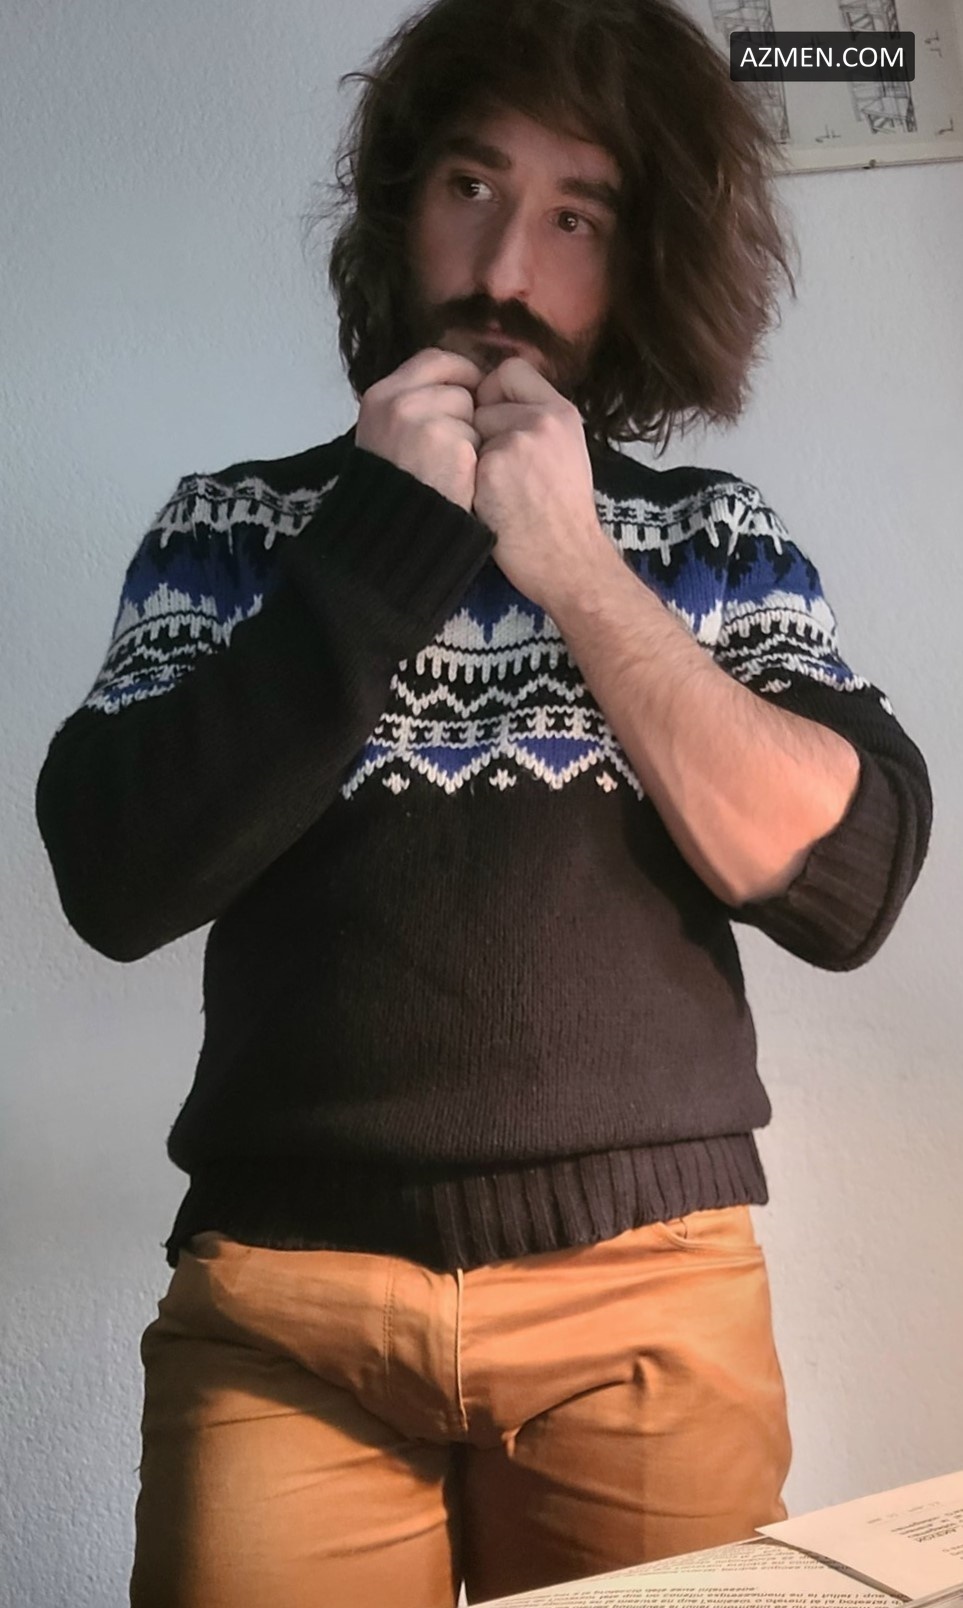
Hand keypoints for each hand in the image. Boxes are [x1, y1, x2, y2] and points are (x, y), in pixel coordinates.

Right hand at [356, 347, 483, 512]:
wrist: (395, 536)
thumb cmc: (395, 492)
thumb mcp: (385, 438)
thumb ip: (411, 406)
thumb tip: (457, 385)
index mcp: (380, 397)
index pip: (434, 360)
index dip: (459, 374)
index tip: (470, 393)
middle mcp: (398, 403)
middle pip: (458, 388)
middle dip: (465, 414)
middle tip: (450, 449)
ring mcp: (425, 423)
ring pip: (473, 413)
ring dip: (471, 439)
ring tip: (449, 469)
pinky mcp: (451, 445)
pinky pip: (481, 439)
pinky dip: (475, 461)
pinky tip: (458, 480)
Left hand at [472, 358, 613, 610]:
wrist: (568, 561)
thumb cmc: (562, 516)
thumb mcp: (566, 452)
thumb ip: (536, 421)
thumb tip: (491, 397)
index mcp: (562, 412)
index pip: (511, 369)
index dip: (494, 392)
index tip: (497, 423)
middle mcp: (543, 419)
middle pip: (483, 398)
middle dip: (482, 430)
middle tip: (502, 468)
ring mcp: (518, 442)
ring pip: (469, 429)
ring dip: (474, 455)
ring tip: (496, 487)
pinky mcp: (494, 467)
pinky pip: (462, 458)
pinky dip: (469, 479)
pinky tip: (487, 502)